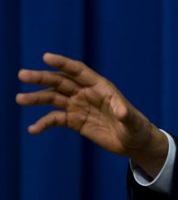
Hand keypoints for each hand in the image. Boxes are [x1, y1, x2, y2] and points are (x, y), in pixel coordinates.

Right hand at [17, 52, 167, 175]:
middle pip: (61, 82)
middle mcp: (86, 93)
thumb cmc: (136, 127)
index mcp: (100, 86)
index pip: (78, 71)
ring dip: (36, 98)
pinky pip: (55, 119)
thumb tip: (121, 111)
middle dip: (42, 78)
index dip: (63, 63)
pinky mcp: (75, 121)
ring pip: (54, 98)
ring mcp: (79, 106)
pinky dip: (43, 123)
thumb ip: (125, 114)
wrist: (132, 141)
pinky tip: (33, 129)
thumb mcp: (132, 121)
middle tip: (22, 75)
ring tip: (20, 99)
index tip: (46, 57)